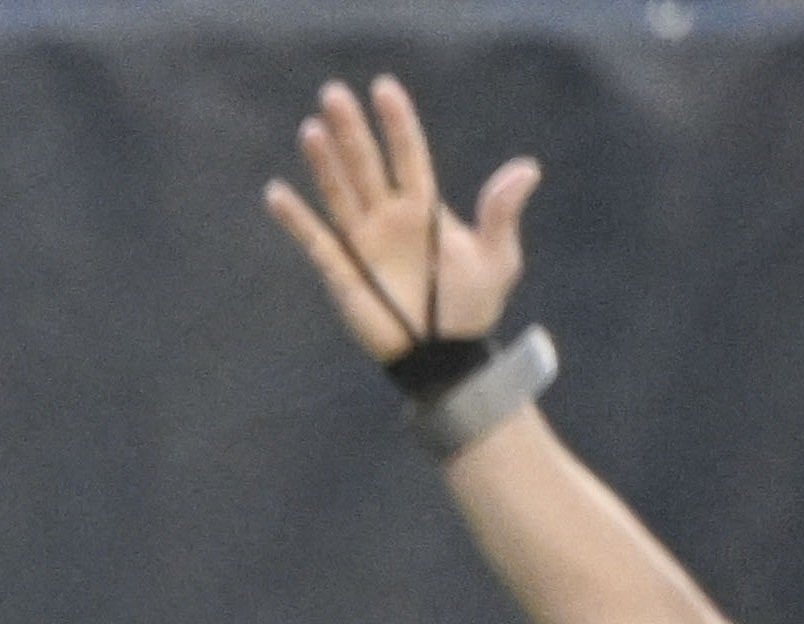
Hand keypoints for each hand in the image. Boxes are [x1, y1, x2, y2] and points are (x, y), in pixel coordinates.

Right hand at [264, 76, 540, 360]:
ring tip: (310, 130)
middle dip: (351, 130)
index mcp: (425, 209)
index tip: (384, 89)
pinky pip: (313, 239)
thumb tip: (527, 168)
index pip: (408, 156)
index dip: (397, 124)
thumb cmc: (472, 307)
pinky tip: (276, 193)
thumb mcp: (497, 259)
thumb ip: (501, 214)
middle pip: (366, 165)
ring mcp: (361, 243)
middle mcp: (389, 218)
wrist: (443, 355)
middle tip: (333, 93)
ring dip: (324, 163)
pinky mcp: (340, 272)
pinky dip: (294, 218)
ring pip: (338, 193)